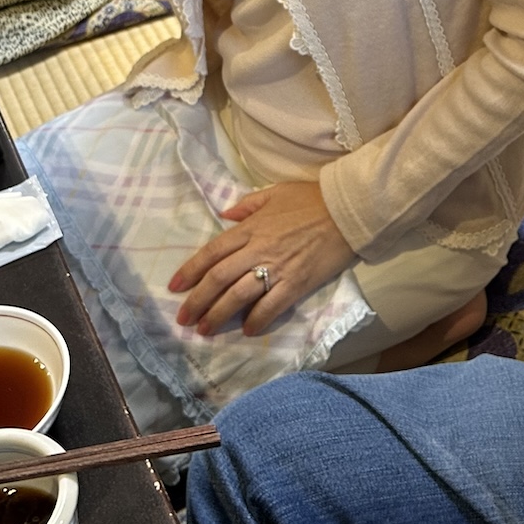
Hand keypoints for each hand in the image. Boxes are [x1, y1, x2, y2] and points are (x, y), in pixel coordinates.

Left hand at [171, 181, 357, 335]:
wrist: (348, 209)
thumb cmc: (312, 199)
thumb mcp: (276, 193)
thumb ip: (248, 205)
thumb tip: (226, 215)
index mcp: (251, 227)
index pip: (212, 252)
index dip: (190, 271)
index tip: (175, 288)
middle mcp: (259, 248)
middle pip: (219, 278)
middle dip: (198, 300)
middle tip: (184, 319)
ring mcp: (278, 267)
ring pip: (239, 295)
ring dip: (219, 315)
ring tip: (205, 330)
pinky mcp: (298, 282)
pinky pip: (272, 305)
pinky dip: (258, 320)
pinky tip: (248, 330)